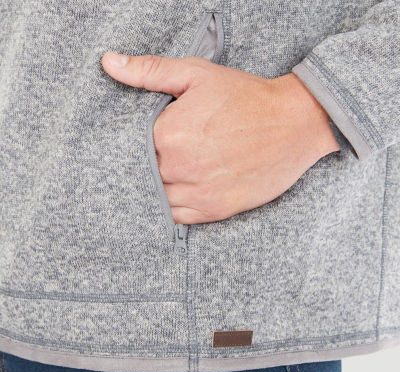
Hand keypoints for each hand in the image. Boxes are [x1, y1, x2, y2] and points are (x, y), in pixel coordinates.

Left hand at [102, 52, 339, 223]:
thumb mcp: (198, 74)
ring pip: (157, 199)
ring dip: (157, 188)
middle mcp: (179, 168)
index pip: (132, 147)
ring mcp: (198, 193)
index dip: (135, 144)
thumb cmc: (246, 97)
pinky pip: (177, 218)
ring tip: (170, 173)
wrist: (294, 123)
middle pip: (143, 175)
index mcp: (169, 134)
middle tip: (161, 156)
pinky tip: (177, 192)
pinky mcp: (215, 210)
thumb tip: (109, 62)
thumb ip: (151, 70)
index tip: (149, 140)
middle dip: (146, 166)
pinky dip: (171, 208)